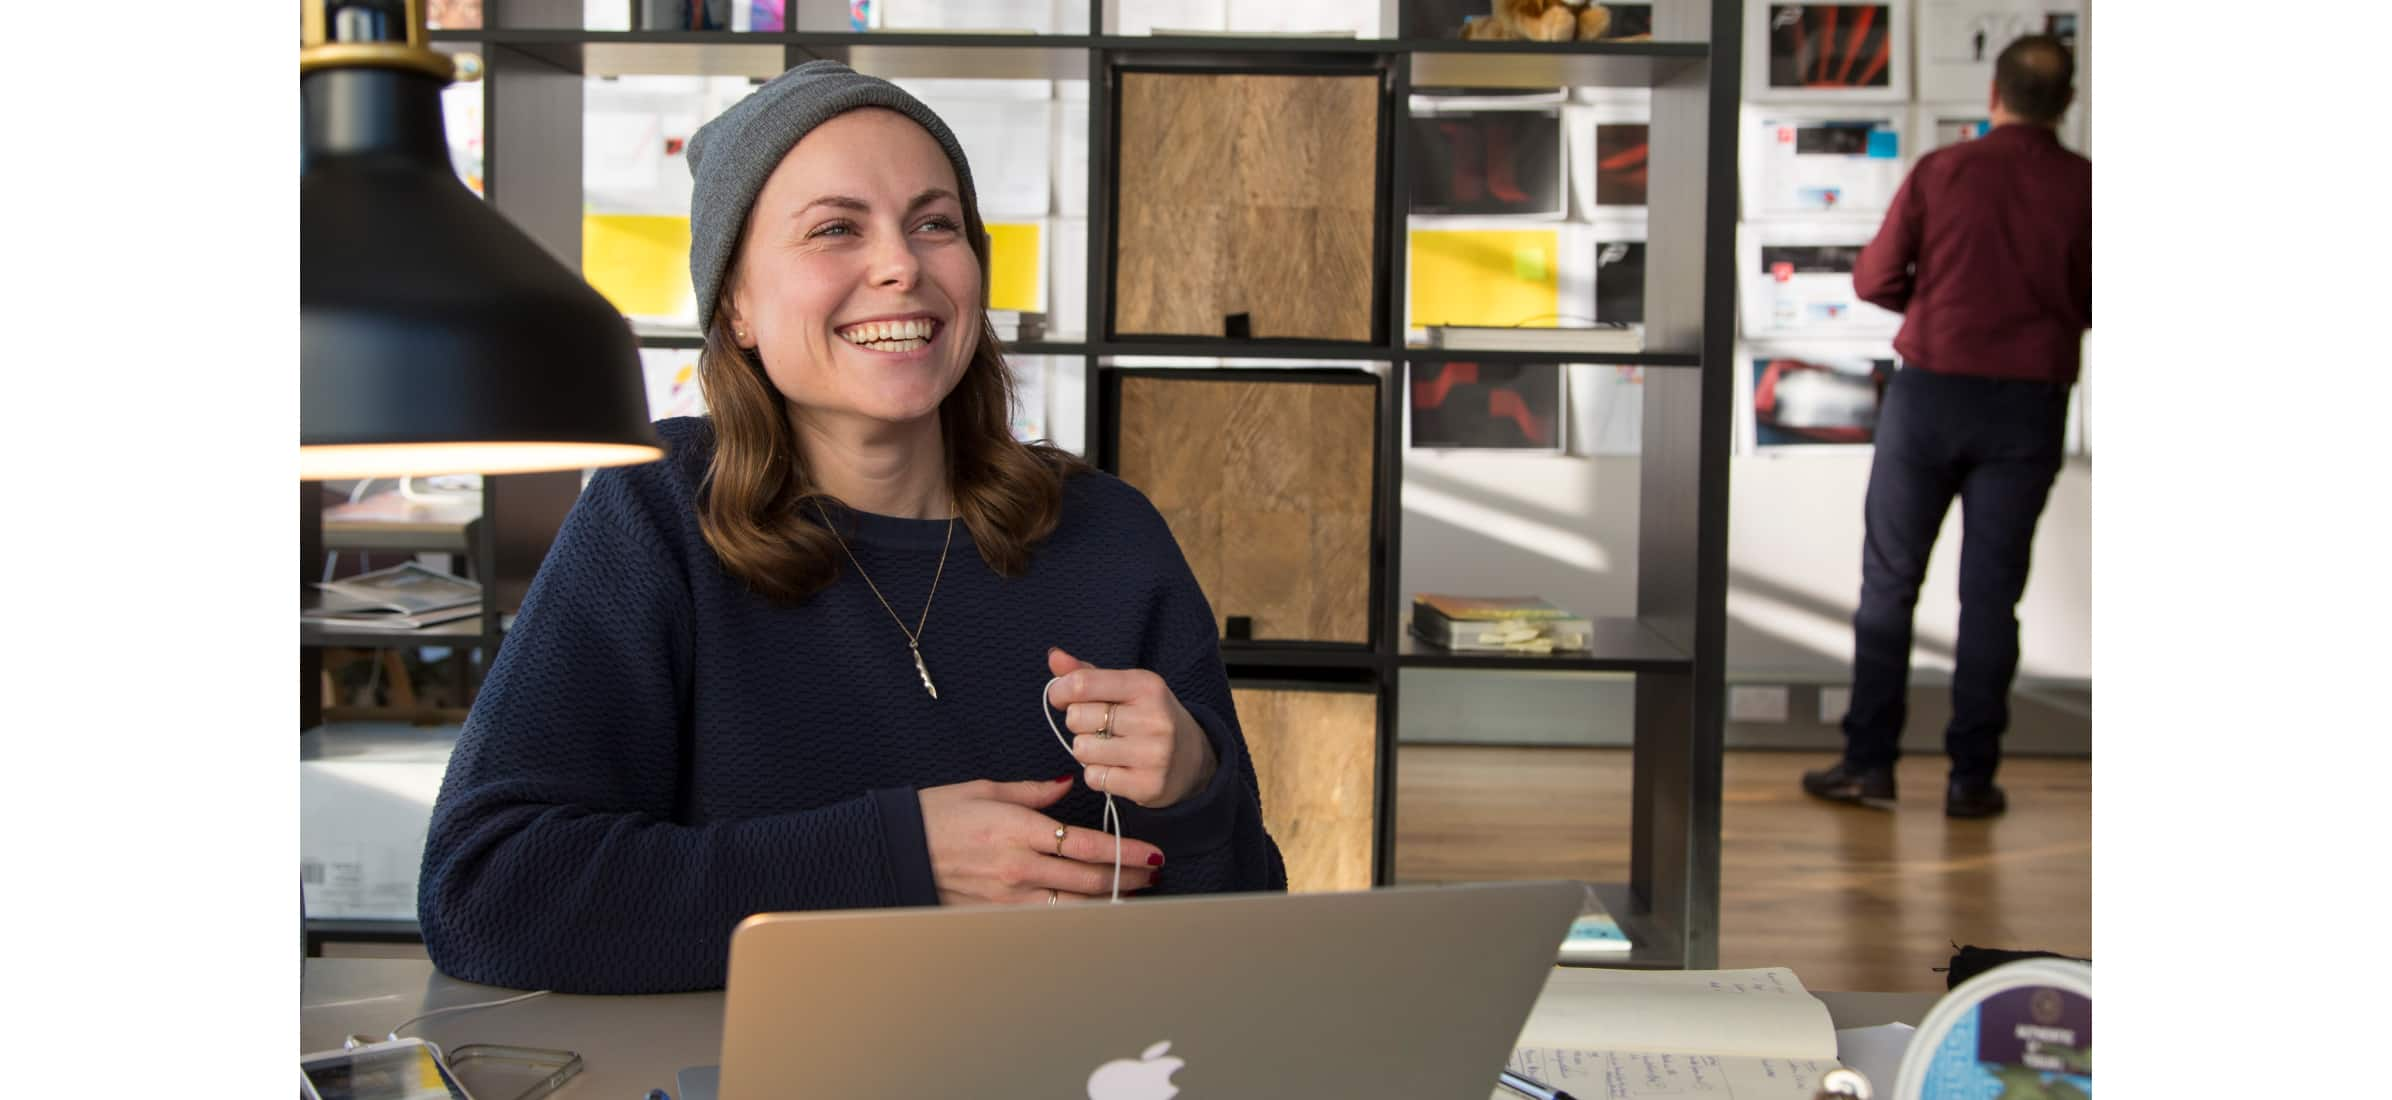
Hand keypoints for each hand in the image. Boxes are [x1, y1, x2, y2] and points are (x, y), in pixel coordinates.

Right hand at [917, 776, 1161, 904]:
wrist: (896, 848)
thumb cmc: (937, 814)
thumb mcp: (985, 790)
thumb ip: (1032, 792)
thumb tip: (1067, 785)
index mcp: (1019, 829)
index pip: (1087, 844)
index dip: (1126, 851)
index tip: (1153, 853)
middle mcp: (1019, 867)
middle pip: (1088, 878)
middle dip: (1127, 876)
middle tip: (1154, 873)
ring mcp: (1008, 896)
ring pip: (1073, 905)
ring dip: (1108, 900)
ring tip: (1133, 893)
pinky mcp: (996, 914)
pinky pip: (1045, 918)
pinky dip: (1074, 916)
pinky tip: (1092, 911)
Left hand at [1045, 647, 1218, 808]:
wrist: (1194, 761)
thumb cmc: (1148, 718)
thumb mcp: (1125, 689)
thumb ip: (1087, 674)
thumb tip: (1054, 656)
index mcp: (1146, 685)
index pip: (1082, 683)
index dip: (1060, 691)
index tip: (1062, 697)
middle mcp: (1154, 717)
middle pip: (1077, 718)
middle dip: (1079, 724)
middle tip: (1100, 727)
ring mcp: (1154, 754)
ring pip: (1082, 750)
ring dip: (1087, 751)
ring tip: (1108, 748)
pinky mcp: (1149, 785)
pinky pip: (1094, 778)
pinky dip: (1097, 775)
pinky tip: (1117, 768)